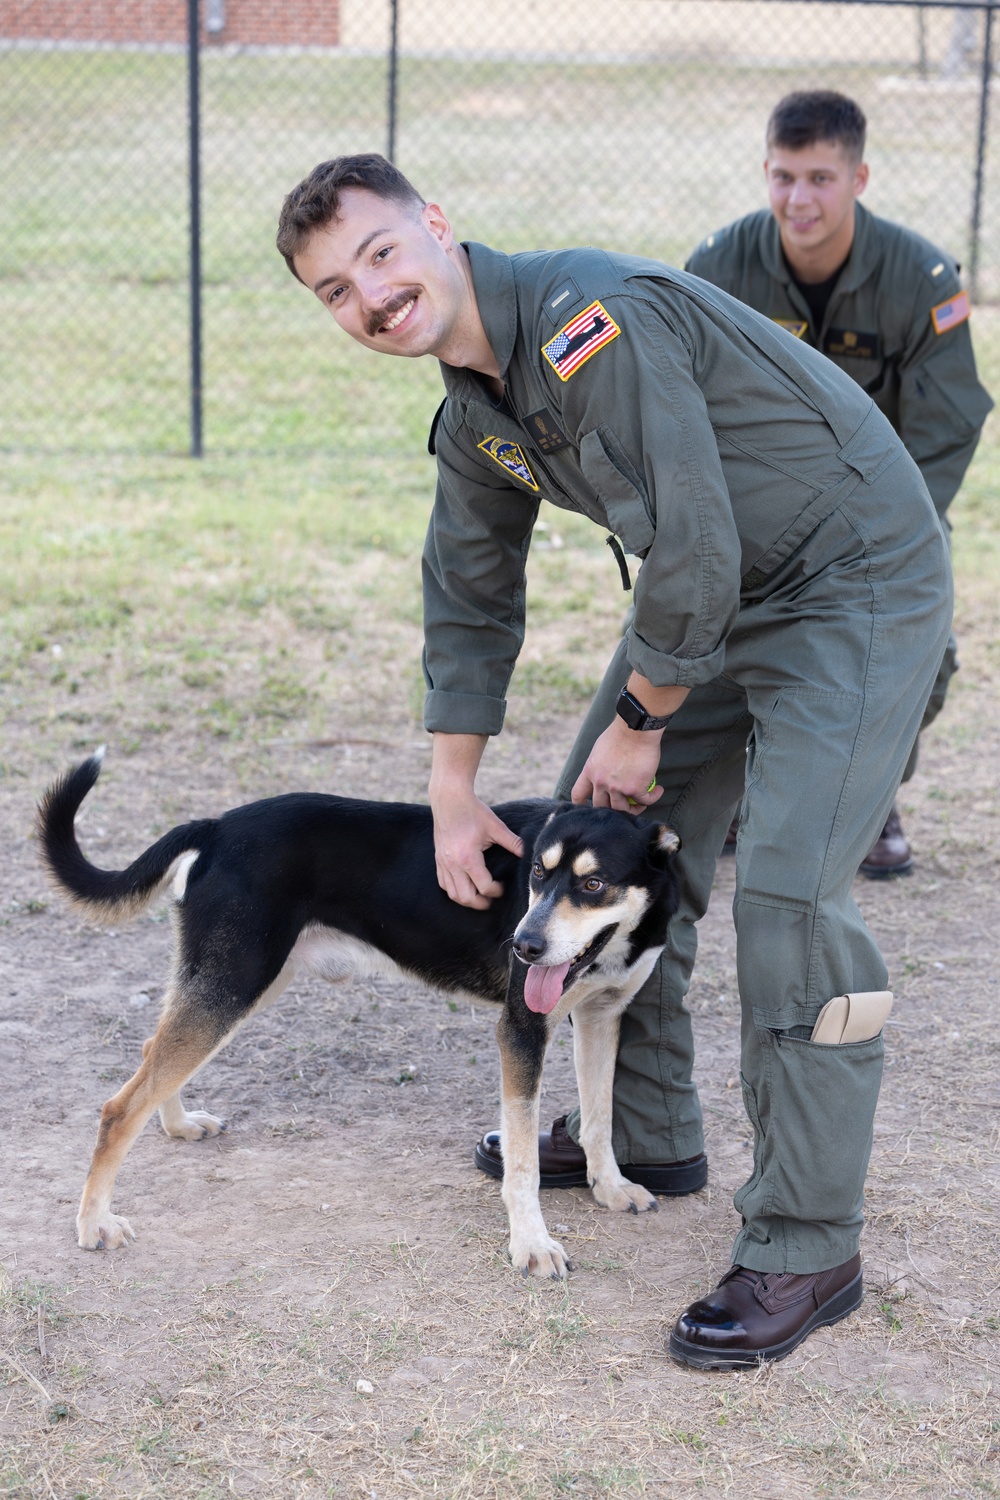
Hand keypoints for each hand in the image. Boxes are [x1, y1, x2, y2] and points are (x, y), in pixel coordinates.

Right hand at [431, 791, 523, 908]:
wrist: (449, 799)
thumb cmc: (473, 811)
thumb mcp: (496, 827)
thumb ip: (513, 842)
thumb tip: (528, 853)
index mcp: (469, 858)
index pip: (484, 887)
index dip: (496, 891)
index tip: (503, 887)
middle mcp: (453, 864)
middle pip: (466, 897)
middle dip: (481, 903)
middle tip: (492, 900)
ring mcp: (443, 863)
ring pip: (452, 894)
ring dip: (467, 899)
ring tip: (479, 897)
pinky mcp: (438, 859)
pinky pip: (443, 883)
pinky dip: (454, 890)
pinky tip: (464, 886)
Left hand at [571, 717, 665, 811]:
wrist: (636, 729)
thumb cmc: (621, 734)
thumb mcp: (599, 750)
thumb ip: (598, 766)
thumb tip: (601, 773)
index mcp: (590, 771)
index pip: (578, 794)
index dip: (581, 805)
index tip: (589, 808)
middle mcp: (600, 782)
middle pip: (601, 807)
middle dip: (612, 810)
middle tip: (624, 806)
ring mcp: (617, 787)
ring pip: (622, 810)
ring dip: (633, 809)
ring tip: (641, 803)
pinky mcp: (635, 788)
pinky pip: (644, 801)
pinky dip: (653, 797)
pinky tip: (658, 791)